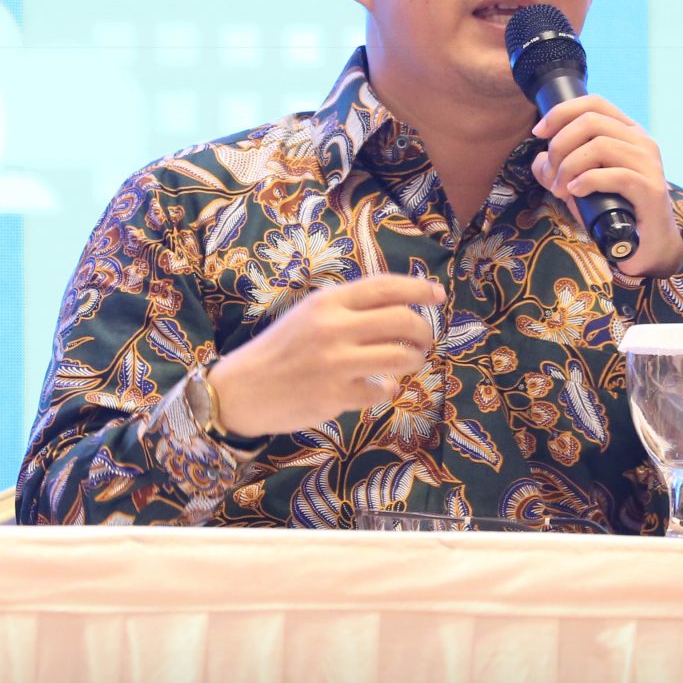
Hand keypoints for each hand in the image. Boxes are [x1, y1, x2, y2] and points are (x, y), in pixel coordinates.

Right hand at [207, 274, 445, 438]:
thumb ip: (348, 309)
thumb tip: (400, 308)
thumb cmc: (281, 349)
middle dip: (424, 331)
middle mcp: (334, 327)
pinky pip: (382, 391)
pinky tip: (377, 388)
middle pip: (403, 321)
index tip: (439, 296)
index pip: (385, 286)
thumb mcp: (310, 315)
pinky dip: (386, 389)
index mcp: (328, 301)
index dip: (419, 289)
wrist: (243, 388)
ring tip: (408, 363)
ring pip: (402, 357)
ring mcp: (337, 363)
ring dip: (414, 360)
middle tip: (424, 341)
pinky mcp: (337, 395)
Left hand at [530, 95, 682, 278]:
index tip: (538, 133)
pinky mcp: (651, 189)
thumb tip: (539, 160)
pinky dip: (587, 181)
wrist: (647, 245)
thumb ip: (558, 170)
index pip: (594, 103)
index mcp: (628, 132)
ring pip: (600, 146)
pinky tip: (575, 192)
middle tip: (550, 174)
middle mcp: (642, 141)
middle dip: (560, 145)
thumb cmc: (614, 210)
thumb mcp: (580, 184)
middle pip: (591, 121)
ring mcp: (649, 164)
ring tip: (560, 189)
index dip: (561, 112)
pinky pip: (615, 174)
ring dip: (569, 167)